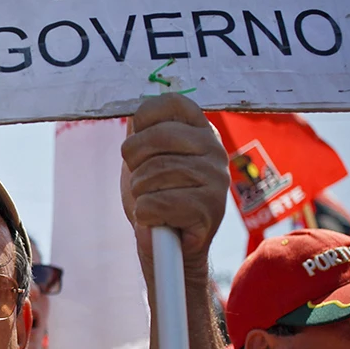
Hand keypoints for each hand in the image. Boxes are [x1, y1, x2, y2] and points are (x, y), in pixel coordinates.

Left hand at [120, 94, 228, 278]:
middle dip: (134, 164)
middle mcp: (214, 149)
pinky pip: (155, 203)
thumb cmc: (157, 198)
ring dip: (140, 193)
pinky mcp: (209, 208)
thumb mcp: (145, 159)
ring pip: (152, 173)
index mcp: (201, 131)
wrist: (169, 246)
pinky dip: (145, 215)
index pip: (171, 102)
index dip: (144, 120)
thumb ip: (142, 132)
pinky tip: (158, 219)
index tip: (140, 145)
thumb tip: (134, 112)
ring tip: (153, 202)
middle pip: (155, 137)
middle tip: (141, 182)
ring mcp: (216, 178)